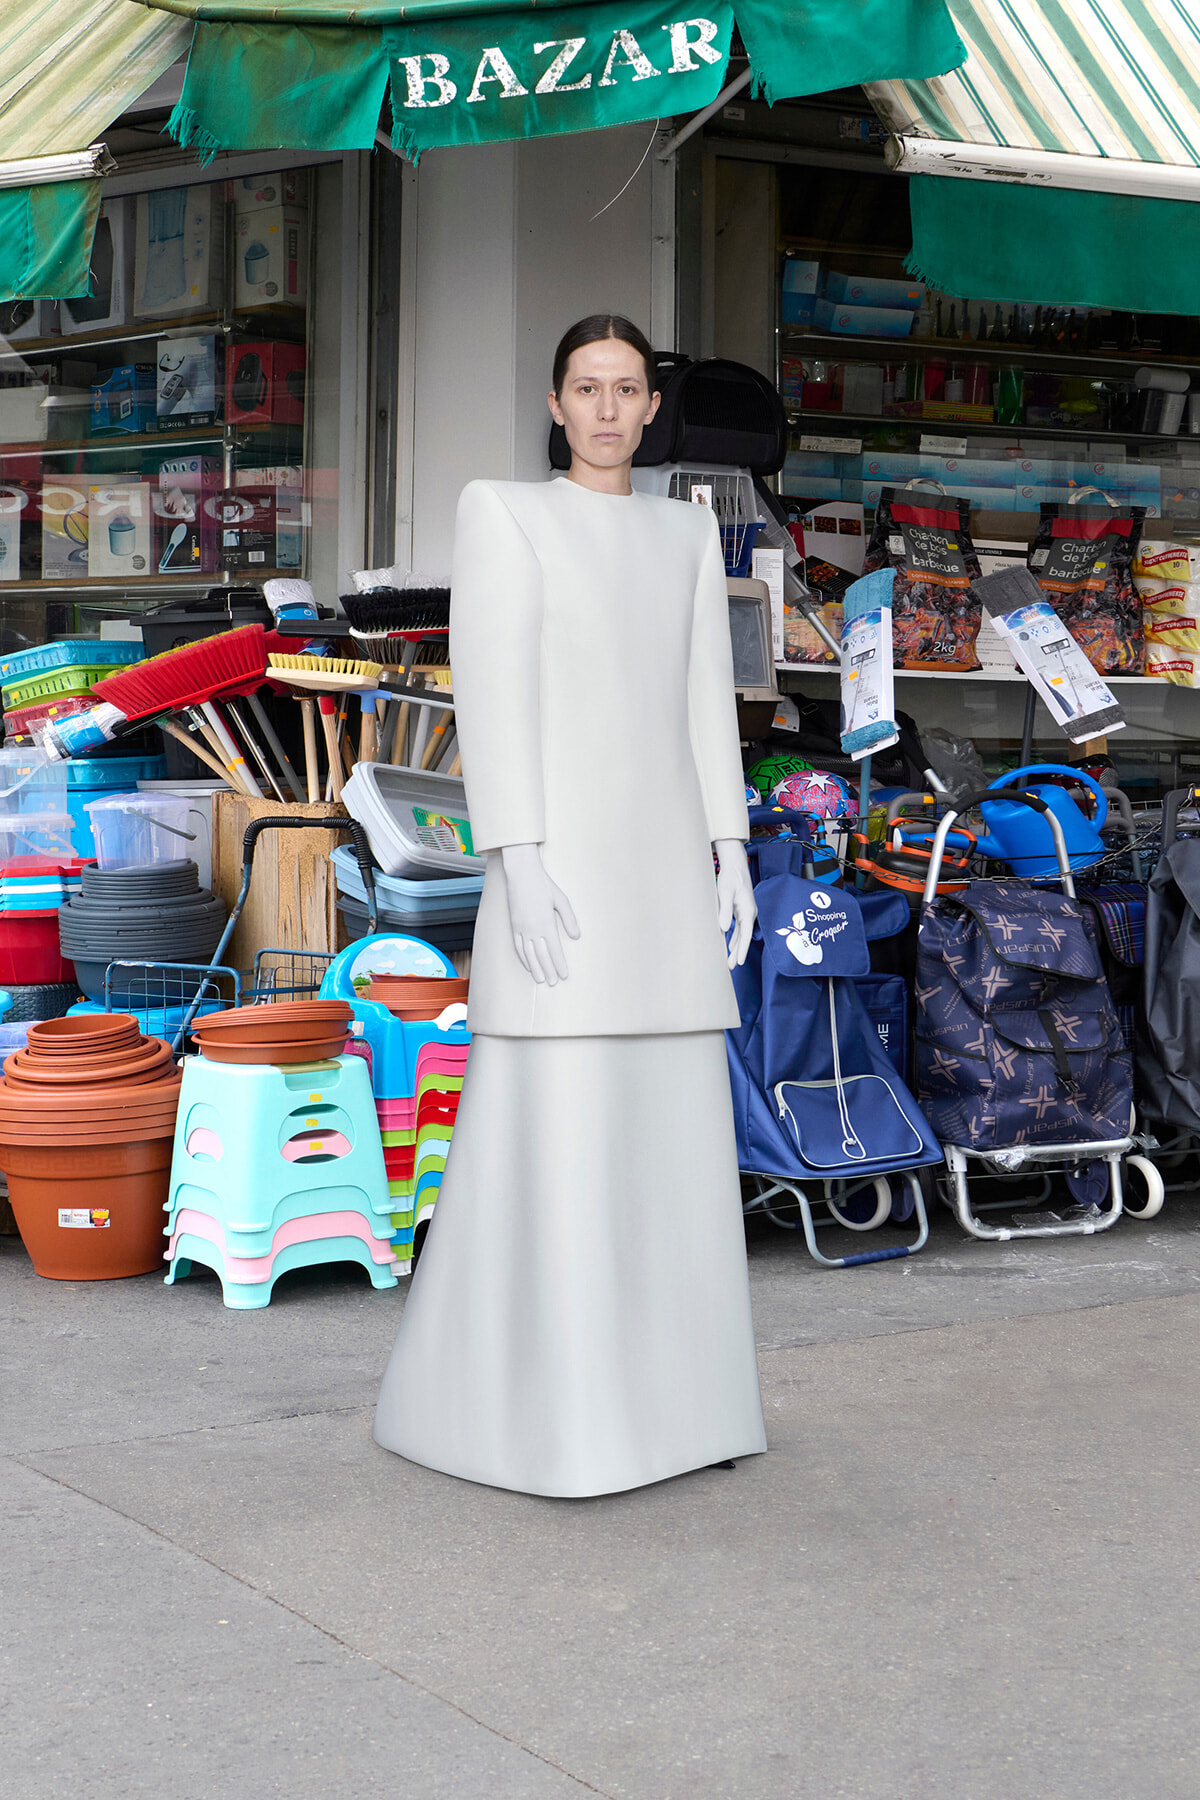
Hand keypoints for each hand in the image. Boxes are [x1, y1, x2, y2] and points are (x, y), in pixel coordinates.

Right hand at [500, 843, 580, 984]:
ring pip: (528, 954)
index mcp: (546, 922)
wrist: (522, 874)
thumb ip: (569, 919)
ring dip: (535, 968)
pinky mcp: (514, 925)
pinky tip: (527, 965)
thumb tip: (576, 936)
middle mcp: (532, 928)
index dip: (559, 964)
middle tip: (553, 983)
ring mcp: (521, 927)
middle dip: (548, 970)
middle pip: (541, 955)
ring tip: (540, 980)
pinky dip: (523, 958)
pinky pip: (518, 946)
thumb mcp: (561, 900)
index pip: (554, 949)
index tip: (564, 975)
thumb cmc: (544, 885)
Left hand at [714, 838, 755, 968]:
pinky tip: (731, 945)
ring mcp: (746, 912)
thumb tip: (724, 928)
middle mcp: (749, 913)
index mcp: (748, 911)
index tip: (737, 962)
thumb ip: (725, 911)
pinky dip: (735, 937)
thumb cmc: (730, 878)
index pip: (745, 934)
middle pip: (744, 937)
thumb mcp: (725, 894)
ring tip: (730, 961)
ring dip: (736, 947)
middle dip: (738, 952)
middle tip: (730, 967)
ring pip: (742, 933)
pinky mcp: (742, 909)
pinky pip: (739, 927)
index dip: (741, 949)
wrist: (735, 865)